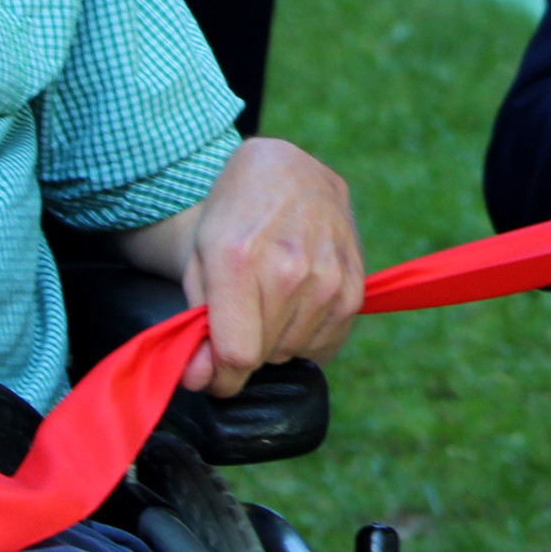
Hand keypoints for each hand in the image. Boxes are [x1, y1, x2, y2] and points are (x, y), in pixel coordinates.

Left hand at [165, 138, 363, 396]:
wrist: (290, 171)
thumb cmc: (235, 214)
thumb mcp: (199, 258)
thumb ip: (197, 324)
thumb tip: (199, 380)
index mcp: (239, 260)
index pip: (236, 355)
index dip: (217, 375)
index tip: (209, 368)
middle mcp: (289, 270)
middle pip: (262, 357)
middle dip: (242, 349)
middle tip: (238, 313)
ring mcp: (327, 280)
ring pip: (291, 352)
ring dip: (273, 340)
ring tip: (268, 298)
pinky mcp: (353, 289)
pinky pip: (323, 344)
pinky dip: (303, 335)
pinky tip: (294, 302)